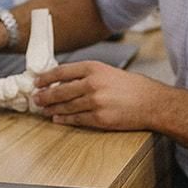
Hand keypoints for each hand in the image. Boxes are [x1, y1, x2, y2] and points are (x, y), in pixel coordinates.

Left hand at [33, 61, 162, 130]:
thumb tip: (65, 81)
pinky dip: (65, 120)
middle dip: (45, 96)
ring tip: (43, 110)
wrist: (151, 102)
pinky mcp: (100, 118)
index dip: (46, 77)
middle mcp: (93, 83)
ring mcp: (95, 102)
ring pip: (66, 106)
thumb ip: (88, 75)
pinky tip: (58, 119)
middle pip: (61, 91)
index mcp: (94, 68)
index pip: (62, 71)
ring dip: (52, 109)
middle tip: (36, 98)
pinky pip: (77, 119)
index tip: (37, 81)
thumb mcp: (108, 72)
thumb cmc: (132, 87)